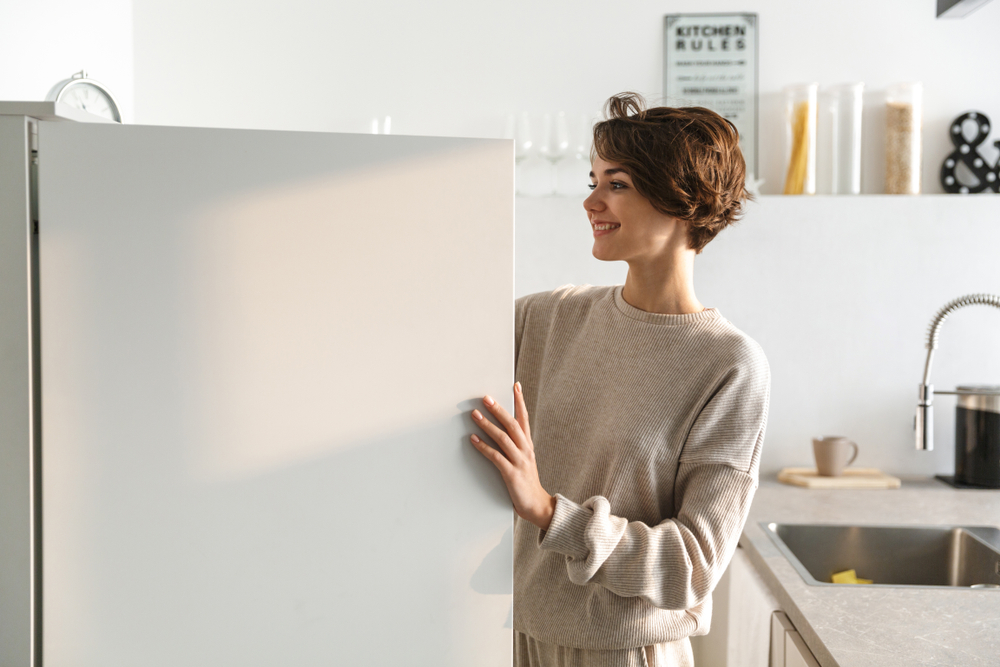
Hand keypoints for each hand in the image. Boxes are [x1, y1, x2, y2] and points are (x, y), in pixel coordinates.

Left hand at [470, 382, 555, 529]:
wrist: (536, 505)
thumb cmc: (526, 481)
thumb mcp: (523, 458)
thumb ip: (514, 444)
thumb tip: (498, 428)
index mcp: (528, 444)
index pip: (524, 418)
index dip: (520, 401)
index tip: (515, 385)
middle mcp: (525, 450)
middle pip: (512, 424)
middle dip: (499, 409)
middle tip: (486, 398)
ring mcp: (520, 461)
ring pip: (503, 438)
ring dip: (487, 425)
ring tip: (475, 415)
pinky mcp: (512, 474)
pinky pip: (496, 457)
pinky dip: (483, 447)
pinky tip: (473, 440)